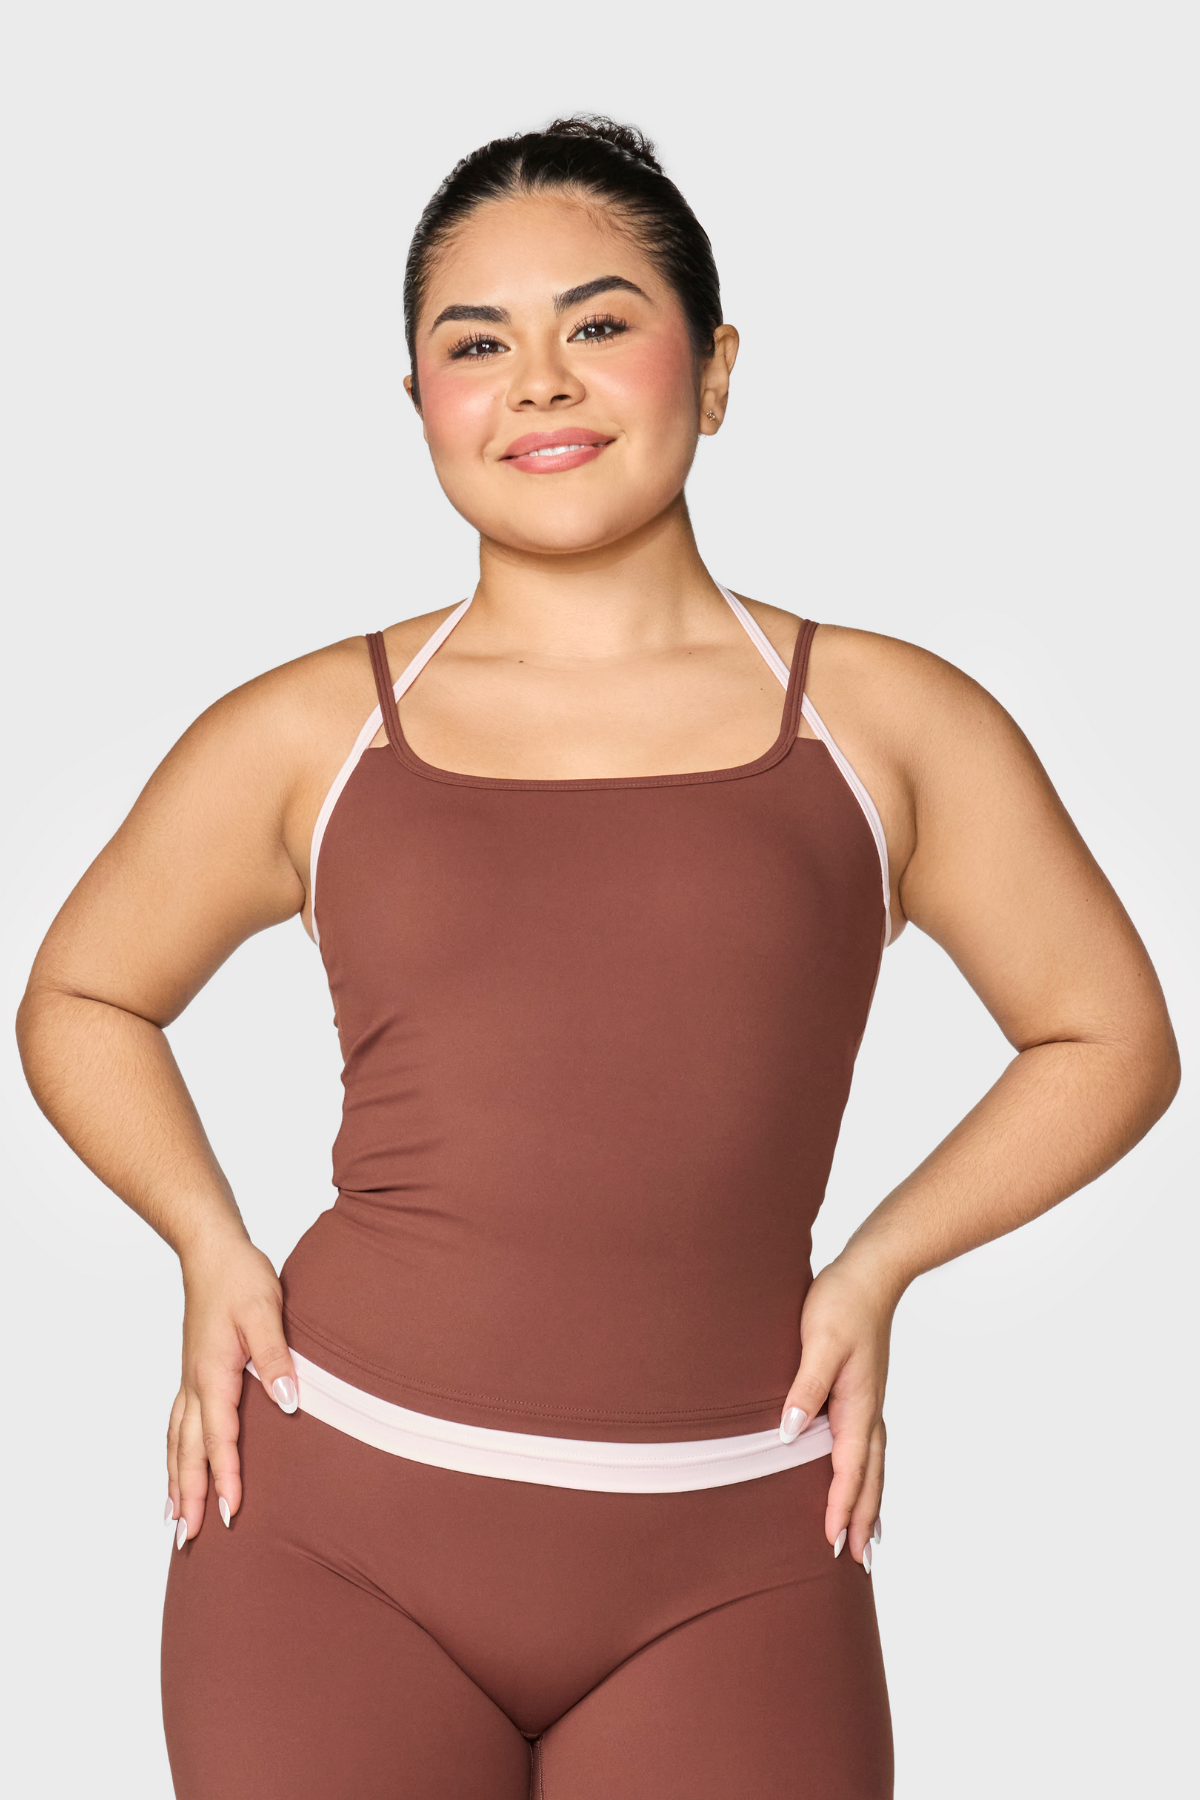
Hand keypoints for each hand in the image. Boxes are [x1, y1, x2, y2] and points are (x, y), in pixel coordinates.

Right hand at [165, 1233, 296, 1544]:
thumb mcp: (266, 1311)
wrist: (212, 1251)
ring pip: (177, 1441)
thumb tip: (288, 1402)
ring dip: (175, 1481)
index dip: (225, 1476)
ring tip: (174, 1521)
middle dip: (190, 1495)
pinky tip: (173, 1467)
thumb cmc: (241, 1278)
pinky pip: (176, 1425)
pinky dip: (172, 1454)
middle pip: (189, 1450)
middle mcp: (195, 1383)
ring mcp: (189, 1379)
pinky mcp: (192, 1373)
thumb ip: (276, 1357)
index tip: (232, 1513)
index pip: (221, 1436)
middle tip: (189, 1539)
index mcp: (214, 1373)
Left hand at [779, 1253, 896, 1565]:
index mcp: (857, 1405)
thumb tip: (790, 1434)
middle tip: (859, 1562)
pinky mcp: (864, 1393)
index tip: (833, 1543)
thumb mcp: (817, 1341)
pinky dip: (870, 1475)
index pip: (850, 1469)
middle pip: (871, 1478)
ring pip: (874, 1466)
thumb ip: (804, 1387)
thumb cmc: (841, 1303)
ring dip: (871, 1503)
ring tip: (869, 1540)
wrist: (871, 1273)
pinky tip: (864, 1479)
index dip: (841, 1507)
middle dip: (864, 1520)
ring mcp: (869, 1404)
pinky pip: (869, 1448)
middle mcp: (868, 1411)